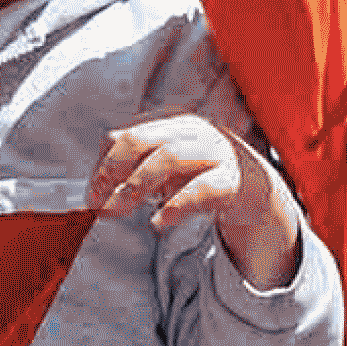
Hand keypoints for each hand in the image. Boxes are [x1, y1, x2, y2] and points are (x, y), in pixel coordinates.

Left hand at [94, 111, 305, 290]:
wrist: (255, 188)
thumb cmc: (200, 175)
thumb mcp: (165, 168)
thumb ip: (134, 170)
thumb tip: (96, 190)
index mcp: (171, 123)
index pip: (125, 136)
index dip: (102, 165)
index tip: (91, 195)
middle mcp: (191, 131)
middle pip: (141, 139)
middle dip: (112, 170)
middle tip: (98, 203)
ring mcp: (214, 152)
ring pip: (168, 157)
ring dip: (136, 185)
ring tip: (118, 211)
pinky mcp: (231, 180)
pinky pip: (201, 189)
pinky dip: (176, 205)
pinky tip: (158, 222)